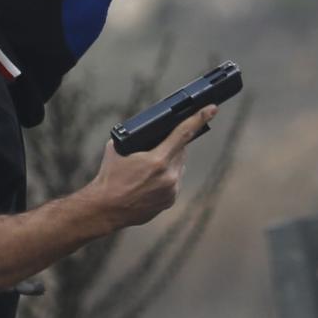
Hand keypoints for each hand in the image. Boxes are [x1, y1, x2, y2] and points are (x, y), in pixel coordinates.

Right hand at [85, 105, 217, 230]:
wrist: (105, 208)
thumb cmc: (109, 177)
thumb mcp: (119, 149)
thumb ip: (138, 138)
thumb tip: (149, 131)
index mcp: (157, 160)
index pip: (183, 134)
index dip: (199, 119)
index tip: (212, 109)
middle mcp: (169, 176)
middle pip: (181, 150)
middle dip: (173, 144)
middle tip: (160, 144)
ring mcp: (172, 190)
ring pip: (179, 166)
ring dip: (170, 162)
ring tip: (149, 168)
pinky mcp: (170, 200)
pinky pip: (174, 182)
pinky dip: (167, 177)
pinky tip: (151, 180)